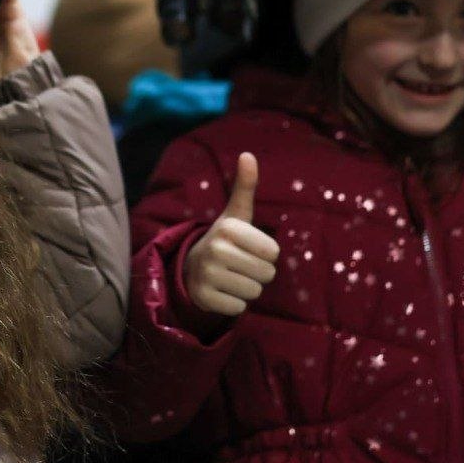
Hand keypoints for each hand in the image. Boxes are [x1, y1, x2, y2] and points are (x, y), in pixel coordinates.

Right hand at [184, 153, 278, 316]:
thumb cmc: (225, 240)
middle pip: (266, 274)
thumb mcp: (236, 214)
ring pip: (254, 292)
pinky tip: (222, 290)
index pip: (273, 253)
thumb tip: (248, 154)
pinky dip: (234, 303)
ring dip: (247, 288)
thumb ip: (245, 186)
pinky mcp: (203, 298)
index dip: (266, 254)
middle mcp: (215, 249)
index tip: (248, 248)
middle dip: (258, 273)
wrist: (190, 267)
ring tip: (231, 277)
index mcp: (228, 228)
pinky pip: (239, 308)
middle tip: (240, 265)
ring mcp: (207, 275)